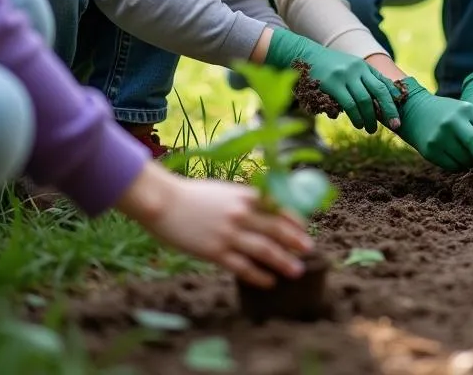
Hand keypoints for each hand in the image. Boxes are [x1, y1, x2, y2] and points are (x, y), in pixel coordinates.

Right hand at [117, 162, 312, 286]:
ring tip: (296, 270)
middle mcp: (240, 214)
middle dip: (295, 241)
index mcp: (244, 195)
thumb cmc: (192, 195)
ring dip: (283, 261)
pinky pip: (242, 267)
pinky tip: (269, 281)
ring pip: (264, 250)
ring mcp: (228, 234)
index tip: (304, 228)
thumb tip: (266, 210)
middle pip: (276, 229)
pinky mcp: (214, 252)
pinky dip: (258, 275)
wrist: (163, 202)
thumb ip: (244, 201)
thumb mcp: (224, 191)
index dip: (294, 219)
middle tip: (309, 250)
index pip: (278, 206)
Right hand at [265, 28, 401, 133]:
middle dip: (389, 110)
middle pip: (380, 91)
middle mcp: (358, 68)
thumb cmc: (328, 66)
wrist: (304, 55)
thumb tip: (381, 98)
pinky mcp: (333, 84)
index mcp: (363, 66)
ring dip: (370, 118)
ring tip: (371, 129)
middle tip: (395, 126)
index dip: (394, 100)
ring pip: (365, 100)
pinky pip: (349, 104)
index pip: (384, 83)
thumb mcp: (349, 68)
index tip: (399, 115)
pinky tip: (358, 124)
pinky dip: (356, 117)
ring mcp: (345, 75)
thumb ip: (363, 80)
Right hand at [395, 77, 472, 183]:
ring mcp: (440, 135)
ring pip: (465, 159)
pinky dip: (459, 166)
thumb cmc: (449, 115)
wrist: (415, 111)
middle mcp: (454, 121)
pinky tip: (453, 156)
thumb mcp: (466, 114)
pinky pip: (452, 166)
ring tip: (469, 159)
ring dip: (472, 165)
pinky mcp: (430, 149)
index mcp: (468, 110)